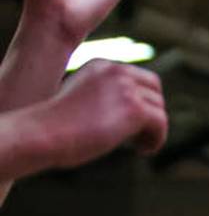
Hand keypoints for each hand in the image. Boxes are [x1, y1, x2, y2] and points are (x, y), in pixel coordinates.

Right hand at [31, 59, 167, 169]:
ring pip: (158, 106)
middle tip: (141, 132)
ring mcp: (127, 89)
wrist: (40, 135)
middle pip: (153, 87)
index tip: (132, 121)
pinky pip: (160, 122)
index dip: (140, 98)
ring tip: (141, 144)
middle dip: (151, 108)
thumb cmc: (49, 128)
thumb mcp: (75, 101)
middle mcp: (117, 71)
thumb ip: (98, 98)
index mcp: (101, 66)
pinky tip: (145, 150)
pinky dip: (157, 138)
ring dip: (153, 127)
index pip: (136, 77)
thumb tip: (123, 113)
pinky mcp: (135, 110)